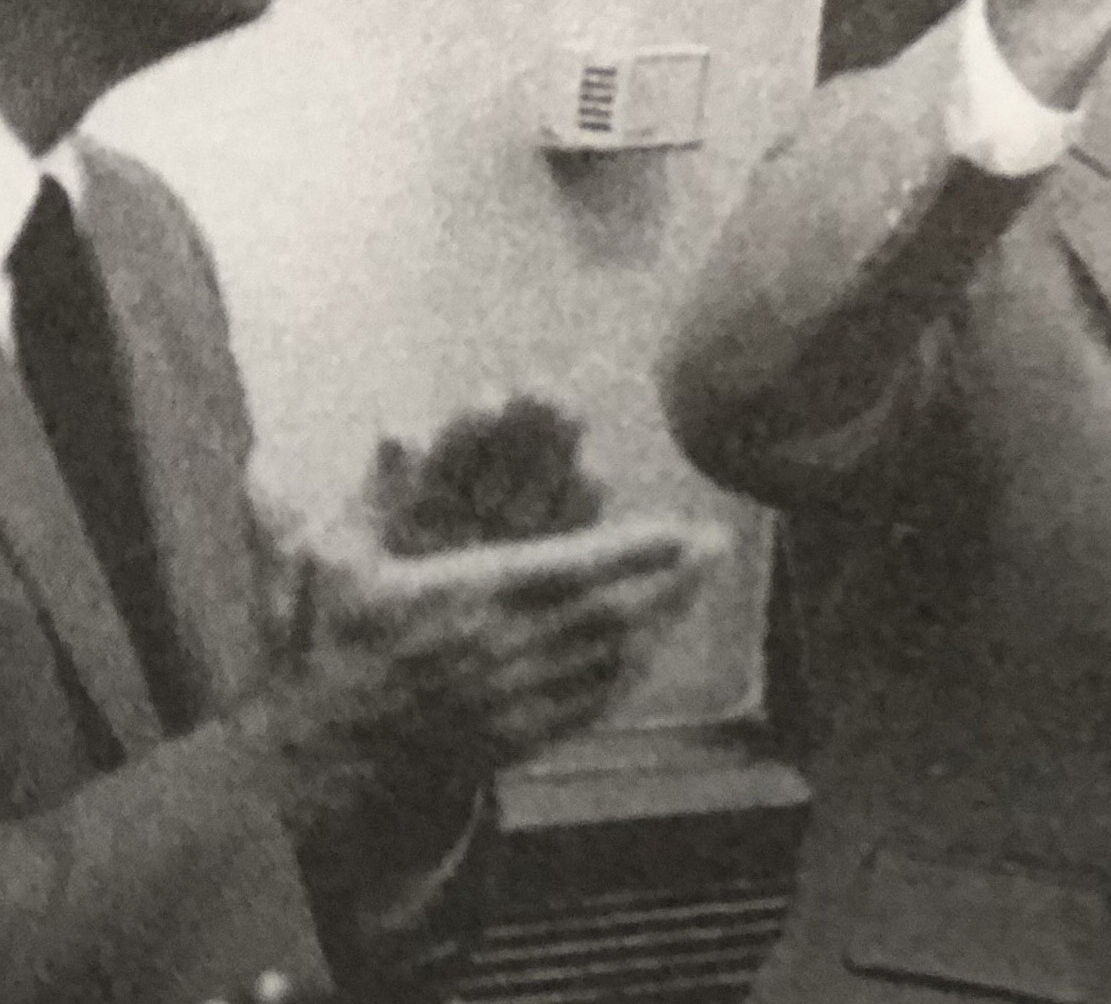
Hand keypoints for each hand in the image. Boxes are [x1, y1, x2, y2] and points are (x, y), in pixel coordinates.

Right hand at [231, 537, 701, 846]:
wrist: (320, 759)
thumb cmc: (327, 649)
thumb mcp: (329, 565)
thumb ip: (362, 493)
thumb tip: (372, 423)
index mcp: (464, 600)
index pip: (567, 569)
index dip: (631, 549)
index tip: (680, 528)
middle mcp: (500, 651)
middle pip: (609, 612)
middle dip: (671, 578)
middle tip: (718, 546)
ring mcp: (515, 700)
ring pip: (609, 657)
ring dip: (664, 618)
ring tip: (703, 583)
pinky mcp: (518, 737)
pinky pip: (591, 703)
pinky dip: (632, 671)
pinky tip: (657, 646)